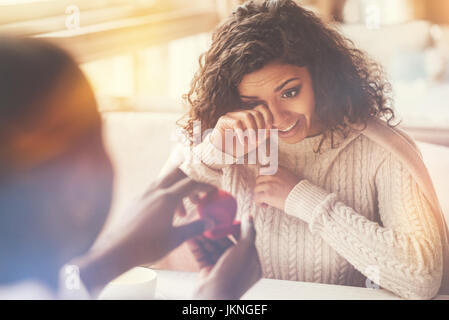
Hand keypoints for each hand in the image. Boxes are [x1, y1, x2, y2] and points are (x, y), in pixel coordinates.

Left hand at [73, 168, 216, 295]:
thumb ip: (195, 227)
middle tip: (198, 195)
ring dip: (177, 190)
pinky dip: (165, 195)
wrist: (116, 250)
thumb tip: (211, 222)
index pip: (192, 183)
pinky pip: (154, 190)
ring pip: (165, 181)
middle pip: (177, 173)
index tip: (213, 191)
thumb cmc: (147, 246)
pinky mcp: (135, 201)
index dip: (205, 186)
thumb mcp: (176, 239)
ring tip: (182, 213)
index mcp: (167, 198)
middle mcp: (155, 191)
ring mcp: (143, 194)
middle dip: (191, 180)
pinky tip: (165, 214)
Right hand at [189, 215, 261, 299]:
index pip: (244, 241)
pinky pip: (202, 256)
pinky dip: (196, 246)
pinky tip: (190, 236)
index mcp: (251, 263)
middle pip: (226, 244)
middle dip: (216, 232)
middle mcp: (237, 267)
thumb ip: (248, 232)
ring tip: (196, 225)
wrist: (213, 297)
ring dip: (204, 237)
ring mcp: (222, 270)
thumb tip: (250, 217)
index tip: (225, 219)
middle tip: (207, 220)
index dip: (234, 229)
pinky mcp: (207, 273)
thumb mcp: (245, 249)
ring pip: (213, 249)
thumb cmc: (232, 275)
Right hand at [210, 105, 272, 157]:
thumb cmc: (238, 147)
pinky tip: (243, 142)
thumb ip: (264, 134)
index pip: (261, 108)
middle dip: (260, 127)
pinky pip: (237, 123)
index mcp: (249, 115)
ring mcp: (231, 115)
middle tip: (259, 139)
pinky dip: (242, 134)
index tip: (269, 128)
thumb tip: (272, 128)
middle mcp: (240, 113)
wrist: (222, 153)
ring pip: (247, 115)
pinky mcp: (223, 120)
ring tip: (252, 141)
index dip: (268, 116)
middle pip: (256, 112)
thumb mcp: (255, 141)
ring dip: (253, 130)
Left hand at [254, 166, 300, 210]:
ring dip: (260, 195)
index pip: (263, 170)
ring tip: (266, 200)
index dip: (263, 178)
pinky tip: (266, 205)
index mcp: (277, 169)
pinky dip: (259, 202)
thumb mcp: (289, 176)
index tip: (264, 183)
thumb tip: (270, 179)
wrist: (303, 197)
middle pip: (258, 179)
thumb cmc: (298, 189)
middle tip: (266, 193)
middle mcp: (272, 175)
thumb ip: (279, 174)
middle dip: (261, 186)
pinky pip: (256, 198)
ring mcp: (269, 184)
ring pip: (256, 189)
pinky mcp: (267, 194)